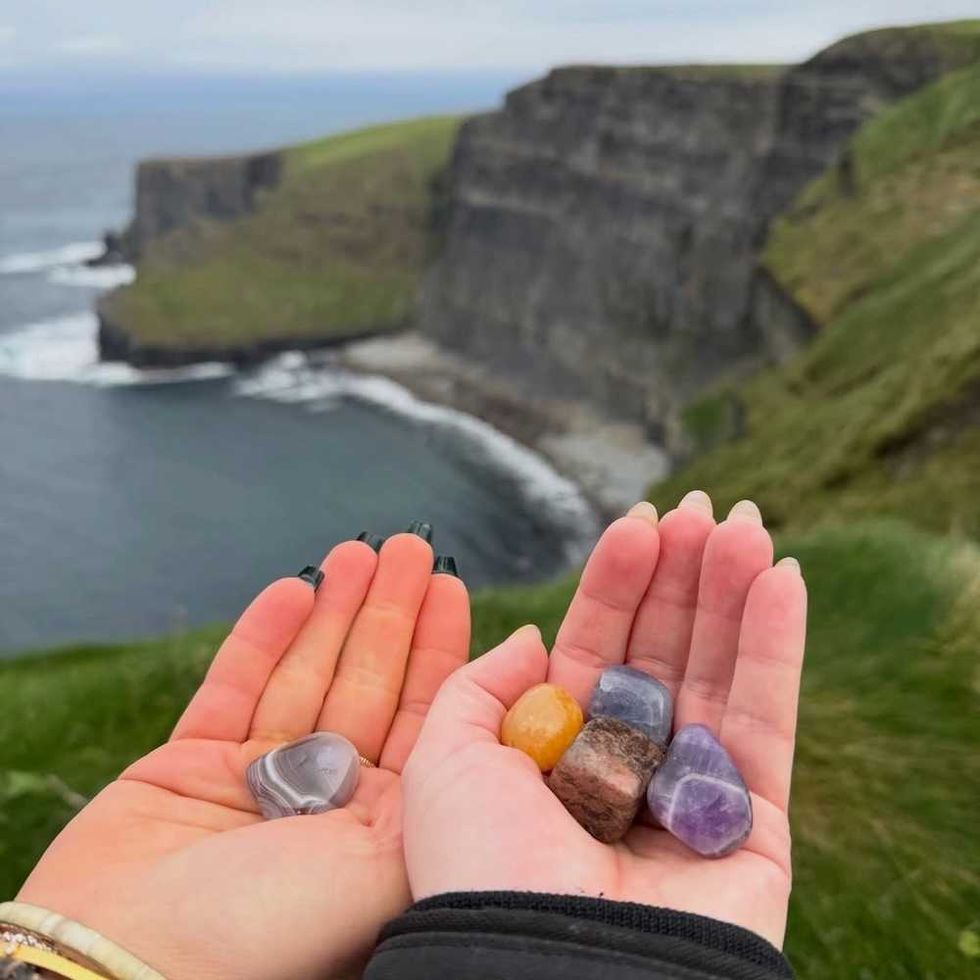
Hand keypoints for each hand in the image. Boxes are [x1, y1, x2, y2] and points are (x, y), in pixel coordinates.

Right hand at [18, 533, 469, 979]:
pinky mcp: (189, 768)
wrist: (134, 970)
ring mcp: (253, 782)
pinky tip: (291, 591)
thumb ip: (453, 763)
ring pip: (303, 676)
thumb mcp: (394, 858)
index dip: (435, 646)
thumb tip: (519, 672)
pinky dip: (260, 639)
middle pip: (363, 684)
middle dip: (386, 614)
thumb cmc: (277, 931)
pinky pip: (233, 688)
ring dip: (331, 612)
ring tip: (356, 551)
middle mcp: (321, 801)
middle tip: (407, 548)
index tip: (448, 585)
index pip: (419, 716)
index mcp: (377, 826)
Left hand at [402, 494, 806, 947]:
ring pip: (719, 673)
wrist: (541, 970)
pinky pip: (767, 722)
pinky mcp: (751, 823)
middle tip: (701, 509)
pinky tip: (782, 579)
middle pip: (663, 649)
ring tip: (746, 524)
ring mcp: (689, 791)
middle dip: (682, 577)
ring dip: (734, 594)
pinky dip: (778, 649)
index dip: (618, 582)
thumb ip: (484, 685)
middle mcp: (626, 766)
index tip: (638, 520)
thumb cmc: (477, 865)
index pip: (597, 645)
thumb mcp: (446, 754)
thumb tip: (536, 639)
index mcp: (559, 749)